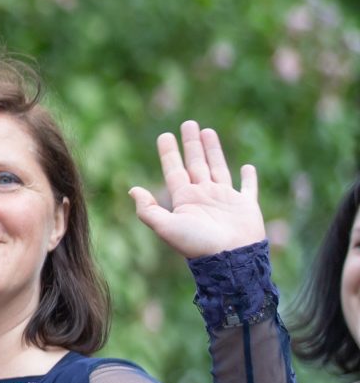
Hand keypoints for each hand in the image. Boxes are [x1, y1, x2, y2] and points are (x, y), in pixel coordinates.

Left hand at [129, 121, 264, 260]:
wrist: (229, 260)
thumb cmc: (197, 244)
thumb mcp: (166, 227)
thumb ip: (148, 210)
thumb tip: (132, 190)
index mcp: (185, 200)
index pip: (174, 170)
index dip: (169, 153)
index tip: (165, 135)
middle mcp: (204, 196)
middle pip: (196, 163)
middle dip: (191, 144)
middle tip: (188, 123)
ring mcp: (225, 199)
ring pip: (218, 168)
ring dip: (213, 151)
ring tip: (208, 131)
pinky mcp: (246, 205)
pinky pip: (248, 188)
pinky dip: (249, 178)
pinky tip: (248, 166)